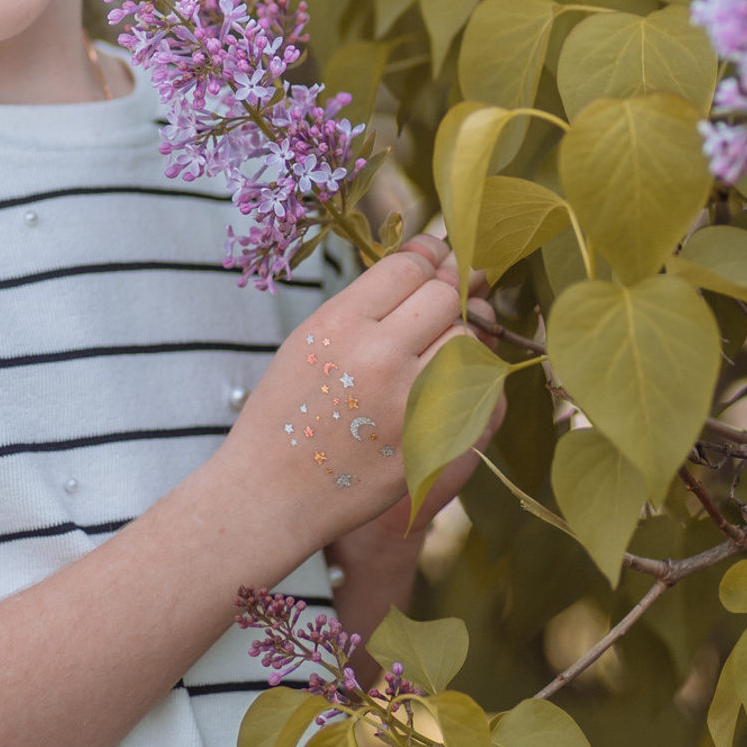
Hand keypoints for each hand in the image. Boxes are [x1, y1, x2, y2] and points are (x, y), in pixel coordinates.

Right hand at [222, 232, 471, 553]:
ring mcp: (409, 401)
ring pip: (467, 341)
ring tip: (441, 344)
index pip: (408, 267)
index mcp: (339, 324)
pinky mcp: (431, 440)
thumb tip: (424, 267)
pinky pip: (475, 392)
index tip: (437, 255)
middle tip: (456, 288)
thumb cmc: (288, 413)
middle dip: (452, 289)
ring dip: (461, 337)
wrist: (272, 491)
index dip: (429, 255)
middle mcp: (377, 356)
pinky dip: (469, 381)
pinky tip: (449, 381)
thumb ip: (364, 306)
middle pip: (444, 296)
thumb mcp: (309, 342)